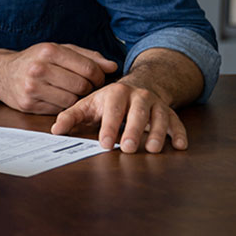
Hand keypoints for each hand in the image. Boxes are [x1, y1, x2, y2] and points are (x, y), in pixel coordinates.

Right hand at [0, 43, 117, 113]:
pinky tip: (58, 97)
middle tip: (86, 87)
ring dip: (77, 98)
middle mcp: (39, 68)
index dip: (99, 76)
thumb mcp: (58, 50)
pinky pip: (59, 109)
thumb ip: (87, 56)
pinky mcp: (28, 104)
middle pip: (82, 85)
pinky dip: (63, 105)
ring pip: (72, 100)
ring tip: (71, 91)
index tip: (97, 78)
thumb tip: (112, 67)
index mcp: (48, 51)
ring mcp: (32, 87)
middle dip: (89, 88)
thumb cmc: (35, 60)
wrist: (1, 73)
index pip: (88, 68)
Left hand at [51, 81, 186, 152]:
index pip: (112, 110)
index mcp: (115, 93)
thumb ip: (71, 117)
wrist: (137, 86)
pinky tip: (179, 145)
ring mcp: (156, 104)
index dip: (108, 127)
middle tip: (128, 148)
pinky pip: (177, 122)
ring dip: (157, 133)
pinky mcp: (169, 112)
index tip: (104, 143)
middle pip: (137, 113)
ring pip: (159, 117)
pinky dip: (180, 133)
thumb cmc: (108, 102)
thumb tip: (55, 131)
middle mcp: (138, 96)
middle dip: (133, 130)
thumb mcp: (88, 105)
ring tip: (152, 149)